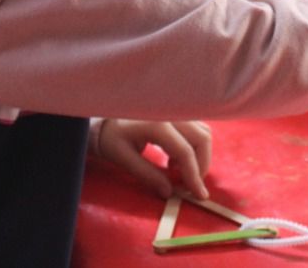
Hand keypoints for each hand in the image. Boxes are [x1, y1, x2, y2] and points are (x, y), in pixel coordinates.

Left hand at [96, 119, 212, 199]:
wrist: (105, 119)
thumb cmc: (111, 138)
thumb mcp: (124, 158)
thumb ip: (147, 175)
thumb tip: (169, 192)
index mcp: (156, 124)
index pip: (185, 151)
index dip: (194, 176)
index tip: (198, 195)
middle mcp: (170, 113)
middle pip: (202, 138)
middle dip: (201, 165)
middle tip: (188, 185)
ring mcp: (175, 111)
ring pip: (202, 132)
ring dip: (198, 155)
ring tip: (177, 170)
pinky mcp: (177, 113)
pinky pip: (196, 129)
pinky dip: (193, 146)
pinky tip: (174, 158)